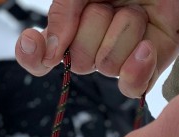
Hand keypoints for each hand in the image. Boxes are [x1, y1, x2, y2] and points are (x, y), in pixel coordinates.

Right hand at [14, 1, 178, 97]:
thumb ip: (62, 12)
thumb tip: (51, 53)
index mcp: (72, 26)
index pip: (42, 57)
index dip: (32, 56)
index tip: (31, 39)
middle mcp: (93, 45)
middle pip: (78, 61)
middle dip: (94, 27)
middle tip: (109, 1)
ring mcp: (120, 57)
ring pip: (107, 67)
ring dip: (122, 31)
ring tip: (135, 8)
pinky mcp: (147, 67)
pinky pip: (132, 86)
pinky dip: (138, 67)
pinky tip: (145, 46)